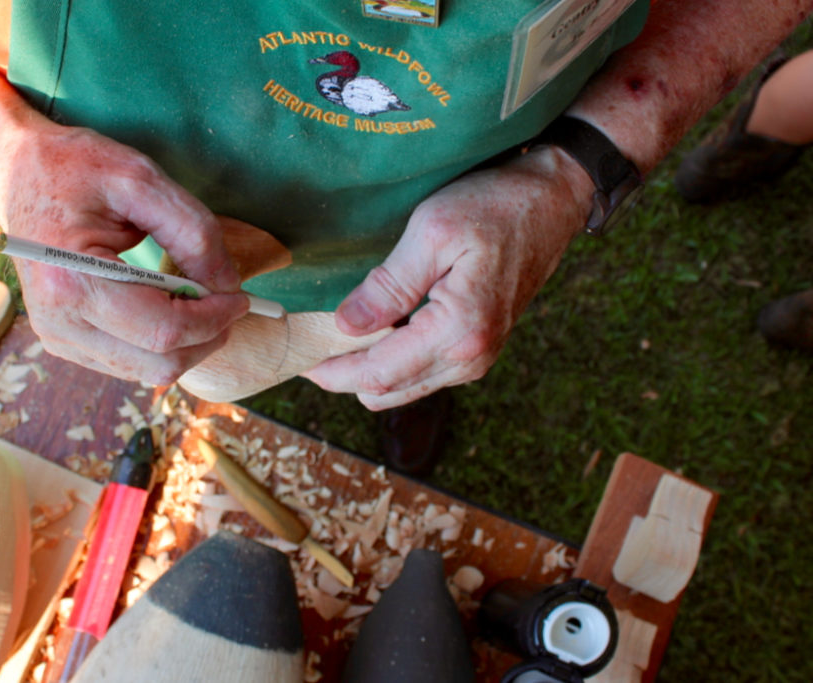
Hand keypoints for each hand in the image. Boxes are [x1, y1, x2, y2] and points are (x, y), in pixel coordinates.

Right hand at [0, 119, 250, 384]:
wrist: (17, 174)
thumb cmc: (76, 168)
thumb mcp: (141, 179)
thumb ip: (192, 231)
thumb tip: (227, 285)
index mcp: (72, 280)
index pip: (164, 330)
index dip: (215, 319)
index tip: (242, 296)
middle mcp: (58, 321)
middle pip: (160, 364)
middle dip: (206, 337)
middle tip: (226, 300)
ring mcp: (57, 338)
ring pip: (148, 372)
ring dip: (186, 342)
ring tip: (193, 296)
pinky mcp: (63, 342)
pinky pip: (130, 363)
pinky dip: (161, 342)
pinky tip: (165, 303)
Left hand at [304, 147, 593, 409]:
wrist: (552, 200)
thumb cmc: (495, 206)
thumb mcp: (432, 233)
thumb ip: (388, 286)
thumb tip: (346, 326)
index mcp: (458, 333)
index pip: (378, 374)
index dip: (332, 372)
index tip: (298, 358)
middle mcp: (471, 358)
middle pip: (387, 391)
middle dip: (345, 375)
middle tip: (310, 343)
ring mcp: (478, 358)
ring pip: (404, 387)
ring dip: (368, 369)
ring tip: (336, 336)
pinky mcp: (479, 348)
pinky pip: (423, 371)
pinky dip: (393, 361)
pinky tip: (375, 330)